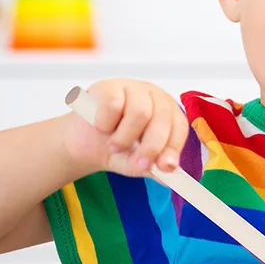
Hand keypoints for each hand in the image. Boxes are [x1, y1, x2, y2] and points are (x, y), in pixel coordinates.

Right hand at [62, 79, 189, 177]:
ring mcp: (133, 88)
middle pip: (161, 120)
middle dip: (150, 148)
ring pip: (139, 113)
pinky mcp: (109, 86)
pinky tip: (101, 126)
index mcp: (169, 114)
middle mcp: (155, 97)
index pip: (179, 127)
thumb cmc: (118, 148)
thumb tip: (170, 177)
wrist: (86, 144)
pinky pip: (113, 106)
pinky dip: (105, 124)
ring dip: (124, 138)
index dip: (172, 148)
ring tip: (114, 144)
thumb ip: (156, 170)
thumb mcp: (139, 164)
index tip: (164, 167)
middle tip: (137, 163)